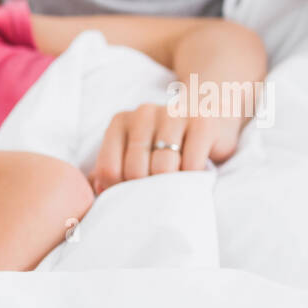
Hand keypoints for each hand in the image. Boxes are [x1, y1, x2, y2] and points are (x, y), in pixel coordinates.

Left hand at [89, 103, 244, 194]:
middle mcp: (143, 113)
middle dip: (145, 191)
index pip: (109, 170)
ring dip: (169, 186)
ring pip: (162, 169)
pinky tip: (192, 177)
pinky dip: (191, 179)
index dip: (119, 191)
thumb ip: (110, 169)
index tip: (132, 196)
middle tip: (156, 197)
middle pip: (134, 171)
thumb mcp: (134, 150)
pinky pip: (191, 164)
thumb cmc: (166, 141)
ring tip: (174, 188)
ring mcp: (173, 114)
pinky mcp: (202, 122)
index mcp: (120, 122)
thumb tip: (95, 191)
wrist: (212, 110)